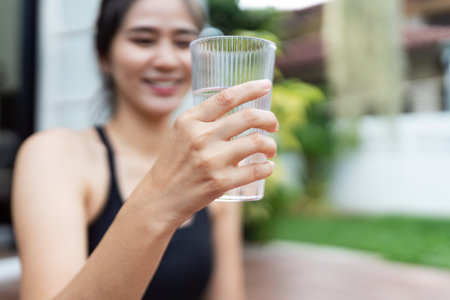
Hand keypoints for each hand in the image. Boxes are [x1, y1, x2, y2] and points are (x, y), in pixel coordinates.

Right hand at [139, 80, 277, 224]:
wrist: (160, 197)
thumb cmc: (174, 162)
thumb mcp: (180, 133)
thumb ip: (203, 119)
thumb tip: (238, 107)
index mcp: (190, 120)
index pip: (226, 97)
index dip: (251, 88)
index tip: (267, 85)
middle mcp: (200, 136)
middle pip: (249, 117)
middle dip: (269, 119)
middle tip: (274, 125)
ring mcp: (211, 160)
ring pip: (257, 142)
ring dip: (271, 145)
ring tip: (271, 149)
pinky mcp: (219, 182)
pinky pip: (255, 170)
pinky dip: (268, 168)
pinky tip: (268, 167)